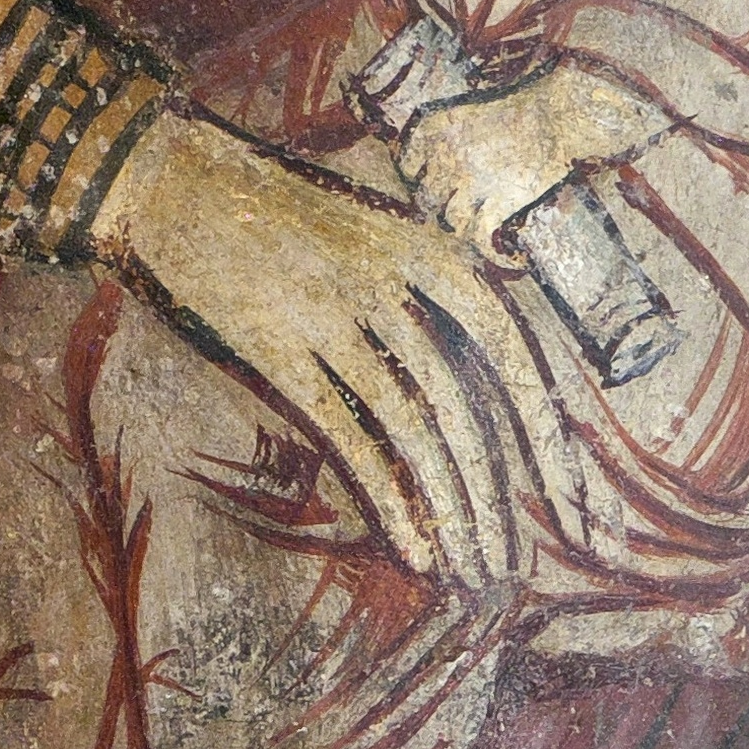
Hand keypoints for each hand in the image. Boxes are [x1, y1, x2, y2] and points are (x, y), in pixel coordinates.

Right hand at [93, 109, 593, 587]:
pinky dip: (392, 500)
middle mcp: (392, 283)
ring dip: (455, 509)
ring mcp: (334, 315)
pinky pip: (351, 440)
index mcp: (430, 252)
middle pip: (469, 407)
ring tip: (477, 567)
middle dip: (503, 494)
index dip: (550, 437)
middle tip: (522, 559)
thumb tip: (497, 393)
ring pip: (417, 432)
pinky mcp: (278, 350)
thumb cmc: (283, 218)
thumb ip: (434, 297)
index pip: (515, 357)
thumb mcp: (379, 234)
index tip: (573, 503)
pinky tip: (420, 548)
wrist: (175, 181)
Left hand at [395, 58, 668, 260]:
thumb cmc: (522, 108)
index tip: (430, 182)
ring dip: (463, 225)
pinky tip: (505, 257)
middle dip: (439, 205)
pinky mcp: (497, 202)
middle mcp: (445, 156)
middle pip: (427, 197)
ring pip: (450, 220)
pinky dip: (489, 250)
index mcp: (436, 129)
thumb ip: (452, 141)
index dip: (417, 177)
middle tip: (457, 207)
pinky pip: (478, 237)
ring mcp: (470, 183)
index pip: (407, 164)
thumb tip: (444, 172)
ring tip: (479, 224)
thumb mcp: (473, 114)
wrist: (556, 113)